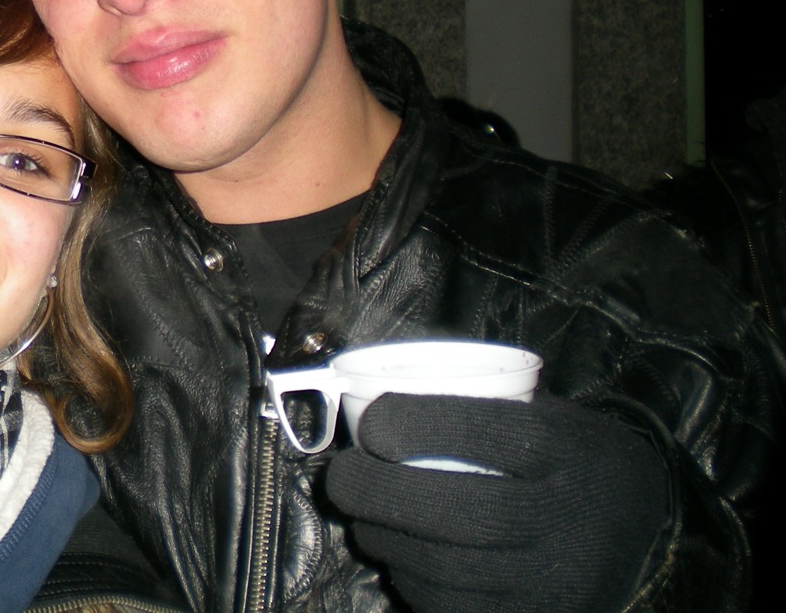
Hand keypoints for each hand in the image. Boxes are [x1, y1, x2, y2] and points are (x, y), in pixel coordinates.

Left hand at [325, 393, 668, 612]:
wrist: (644, 531)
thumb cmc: (569, 457)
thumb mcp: (551, 413)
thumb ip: (483, 405)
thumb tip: (375, 393)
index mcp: (569, 451)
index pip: (493, 435)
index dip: (421, 427)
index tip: (372, 423)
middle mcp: (569, 519)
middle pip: (468, 513)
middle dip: (383, 493)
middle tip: (340, 477)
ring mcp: (556, 580)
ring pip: (453, 570)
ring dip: (386, 542)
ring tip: (360, 519)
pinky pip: (458, 610)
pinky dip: (413, 585)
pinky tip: (398, 561)